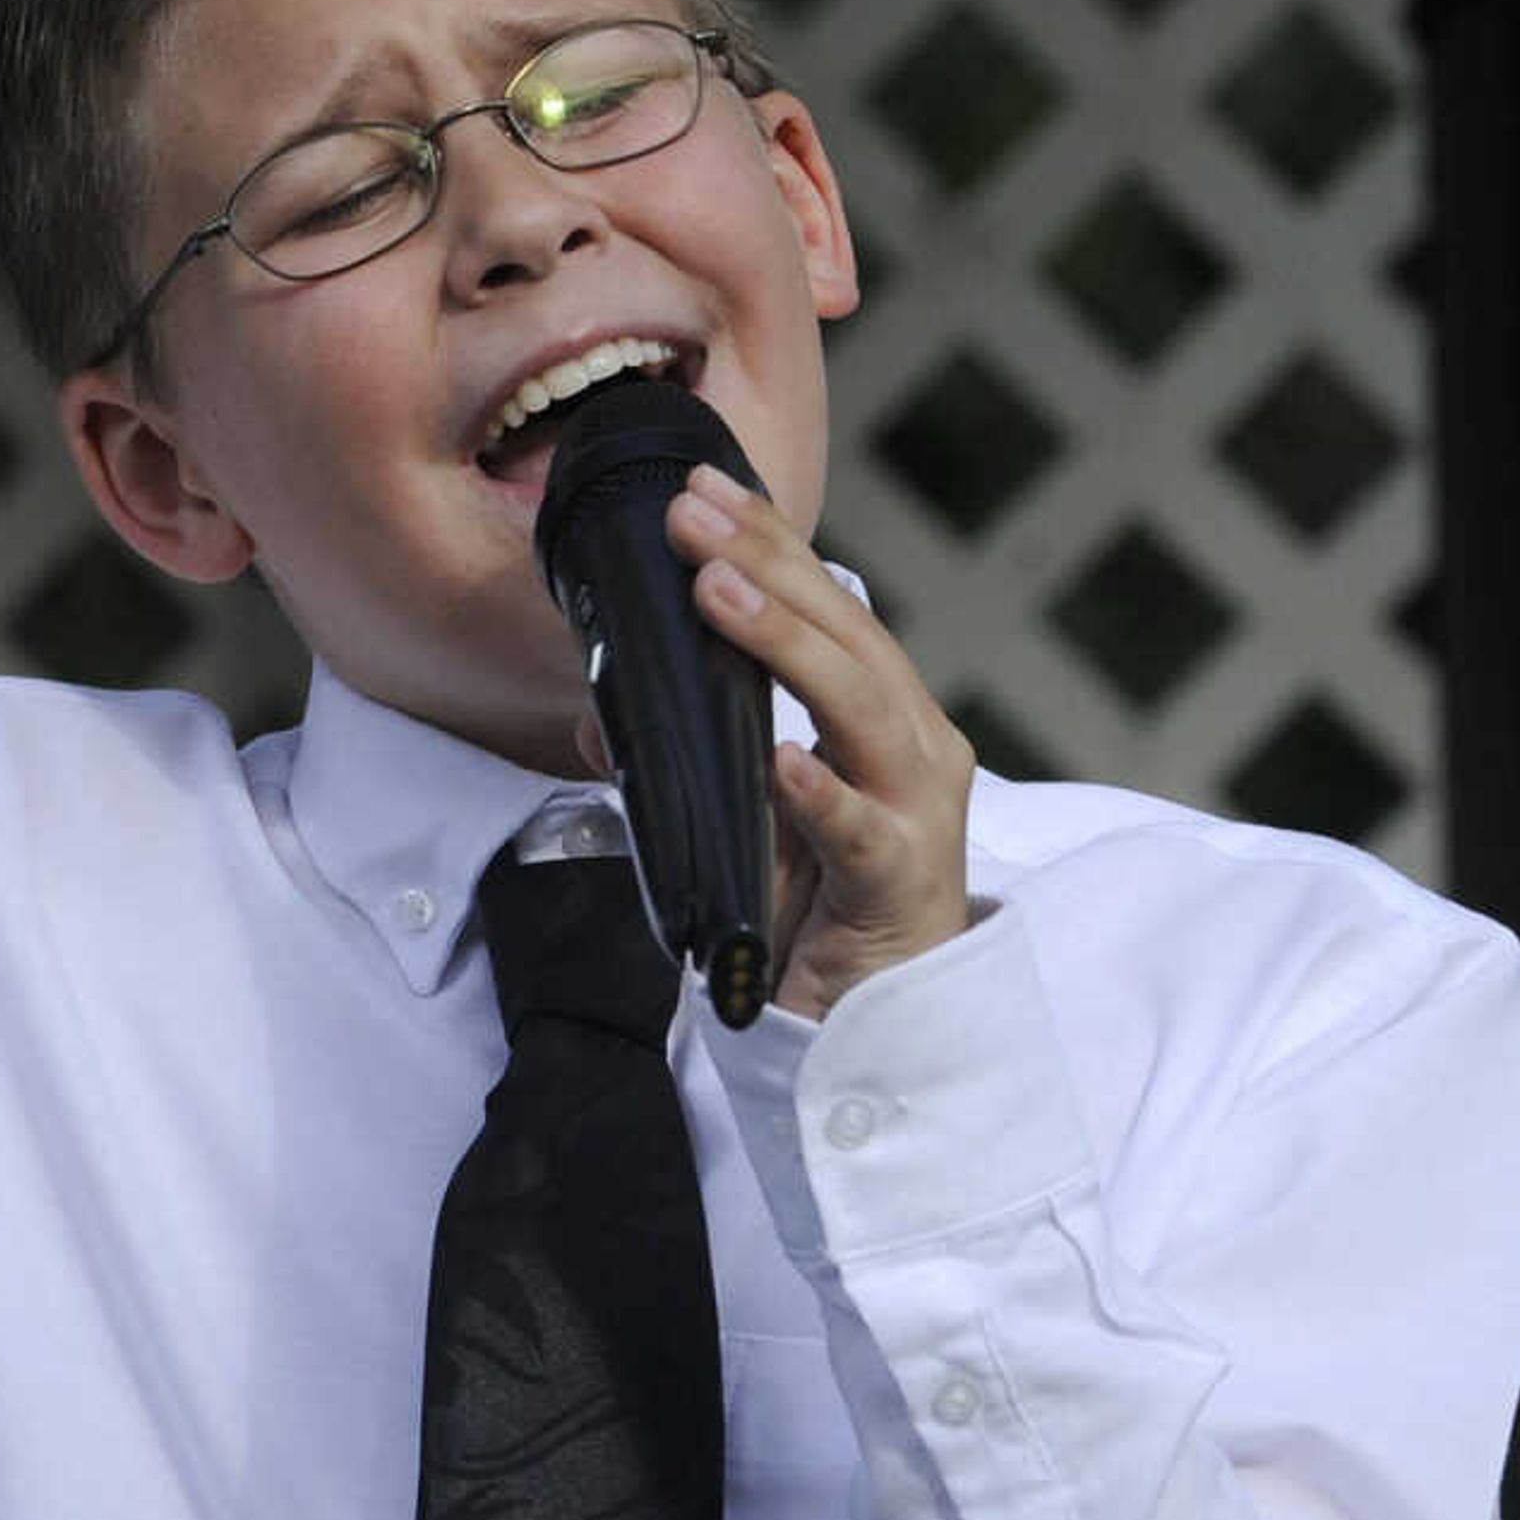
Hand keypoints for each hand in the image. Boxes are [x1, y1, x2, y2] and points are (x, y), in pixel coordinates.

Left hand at [660, 465, 975, 1020]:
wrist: (871, 1032)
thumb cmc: (817, 912)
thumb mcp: (740, 819)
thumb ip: (686, 759)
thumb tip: (601, 708)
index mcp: (883, 719)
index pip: (828, 610)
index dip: (769, 544)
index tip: (702, 488)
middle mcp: (913, 749)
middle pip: (848, 637)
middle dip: (770, 563)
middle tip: (695, 510)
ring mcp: (918, 815)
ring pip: (861, 709)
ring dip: (787, 643)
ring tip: (718, 590)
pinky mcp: (900, 887)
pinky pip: (859, 833)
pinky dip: (819, 793)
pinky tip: (782, 756)